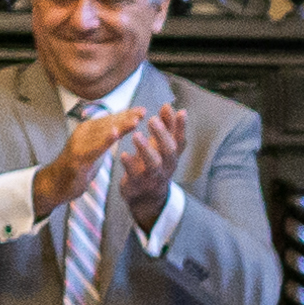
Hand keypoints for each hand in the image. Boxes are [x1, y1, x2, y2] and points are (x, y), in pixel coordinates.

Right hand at [32, 107, 146, 218]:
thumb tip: (120, 126)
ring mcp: (79, 145)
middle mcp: (83, 133)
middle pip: (108, 123)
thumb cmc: (79, 165)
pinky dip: (105, 141)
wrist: (56, 184)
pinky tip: (115, 134)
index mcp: (88, 129)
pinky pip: (94, 149)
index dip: (126, 114)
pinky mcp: (78, 159)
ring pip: (103, 133)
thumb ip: (105, 137)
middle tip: (142, 112)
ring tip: (134, 120)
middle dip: (126, 117)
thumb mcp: (95, 148)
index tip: (143, 111)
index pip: (110, 119)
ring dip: (120, 126)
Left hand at [117, 103, 188, 231]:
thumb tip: (170, 106)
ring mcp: (152, 176)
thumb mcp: (161, 147)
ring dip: (145, 149)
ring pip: (153, 164)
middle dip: (162, 135)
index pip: (180, 140)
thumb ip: (166, 127)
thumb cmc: (154, 166)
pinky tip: (122, 154)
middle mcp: (166, 167)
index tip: (180, 111)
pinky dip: (129, 164)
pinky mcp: (137, 184)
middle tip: (152, 120)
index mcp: (172, 156)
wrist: (146, 198)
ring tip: (136, 135)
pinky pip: (134, 175)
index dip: (181, 127)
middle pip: (169, 151)